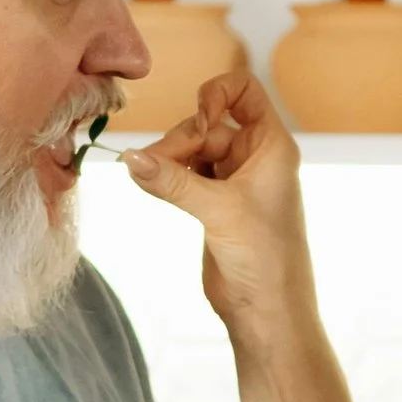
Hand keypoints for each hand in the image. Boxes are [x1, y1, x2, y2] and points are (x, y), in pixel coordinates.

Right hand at [121, 70, 312, 319]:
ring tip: (146, 179)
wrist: (267, 310)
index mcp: (271, 146)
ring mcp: (232, 179)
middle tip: (155, 167)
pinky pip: (184, 174)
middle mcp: (253, 157)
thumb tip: (129, 158)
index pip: (245, 91)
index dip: (217, 94)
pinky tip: (149, 184)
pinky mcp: (212, 202)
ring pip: (191, 150)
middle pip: (206, 124)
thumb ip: (174, 181)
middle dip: (179, 141)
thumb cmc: (266, 257)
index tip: (197, 121)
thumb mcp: (219, 211)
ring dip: (168, 160)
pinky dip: (166, 177)